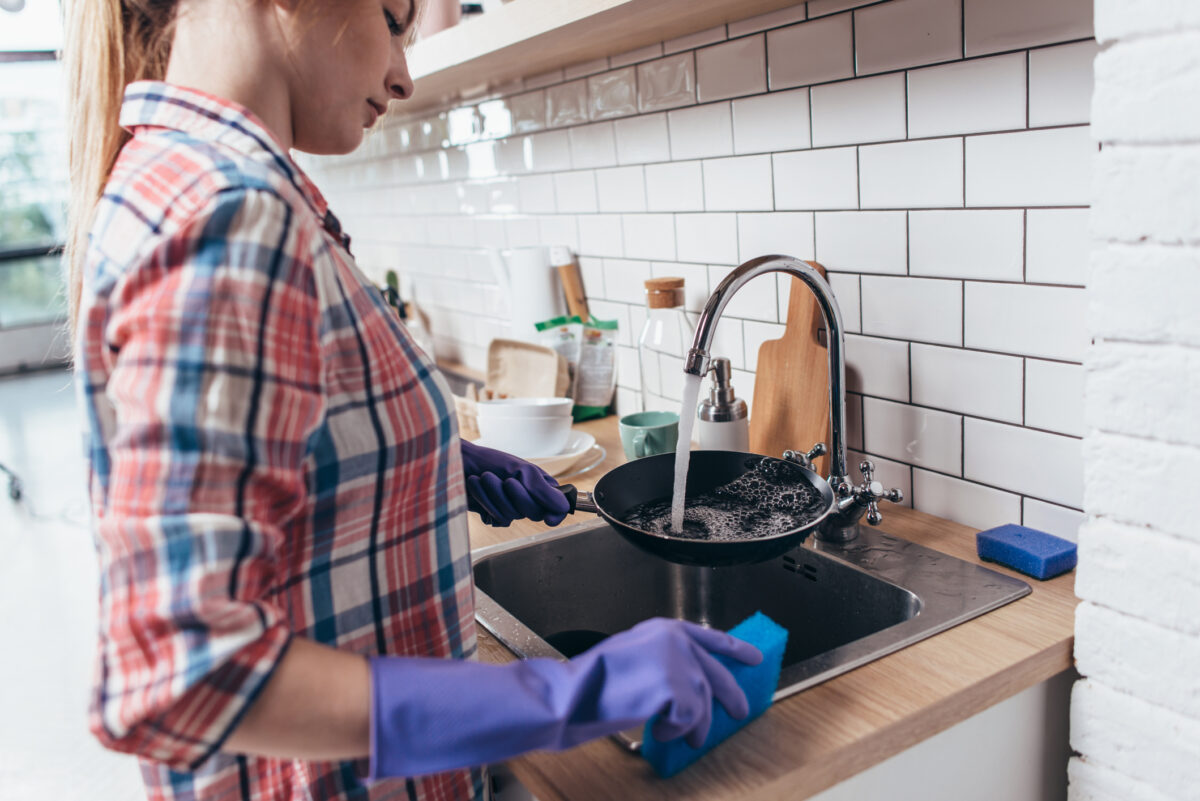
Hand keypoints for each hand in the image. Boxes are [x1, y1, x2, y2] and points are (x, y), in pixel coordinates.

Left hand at [460, 440, 569, 526]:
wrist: (459, 462)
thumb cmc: (489, 460)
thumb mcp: (521, 469)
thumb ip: (542, 489)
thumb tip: (563, 506)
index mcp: (540, 485)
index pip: (558, 506)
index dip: (556, 513)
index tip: (549, 519)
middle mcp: (528, 498)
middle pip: (534, 513)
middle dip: (517, 496)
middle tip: (506, 480)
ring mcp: (511, 507)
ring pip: (513, 516)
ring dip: (496, 495)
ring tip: (484, 478)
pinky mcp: (494, 514)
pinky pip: (498, 519)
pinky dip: (486, 502)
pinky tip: (477, 487)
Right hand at [571, 617, 763, 748]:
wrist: (573, 694)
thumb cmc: (594, 682)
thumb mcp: (635, 656)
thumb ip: (666, 661)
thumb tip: (696, 685)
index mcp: (664, 630)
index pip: (711, 636)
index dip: (736, 649)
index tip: (754, 658)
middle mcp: (675, 640)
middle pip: (718, 674)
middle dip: (731, 698)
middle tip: (738, 713)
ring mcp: (678, 661)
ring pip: (704, 702)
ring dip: (694, 726)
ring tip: (681, 736)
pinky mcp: (676, 686)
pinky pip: (690, 718)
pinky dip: (676, 731)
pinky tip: (658, 728)